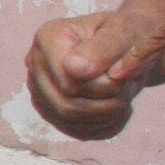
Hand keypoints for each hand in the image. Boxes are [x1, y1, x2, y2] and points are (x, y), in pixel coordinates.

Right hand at [25, 5, 161, 137]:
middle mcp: (35, 64)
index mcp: (49, 38)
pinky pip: (76, 131)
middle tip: (129, 86)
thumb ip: (103, 48)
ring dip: (107, 114)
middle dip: (106, 102)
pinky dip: (104, 126)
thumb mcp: (126, 33)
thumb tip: (73, 68)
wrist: (129, 46)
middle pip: (66, 104)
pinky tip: (116, 109)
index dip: (105, 86)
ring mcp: (40, 89)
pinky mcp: (50, 110)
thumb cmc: (128, 35)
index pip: (70, 82)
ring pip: (68, 120)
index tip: (124, 71)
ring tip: (123, 95)